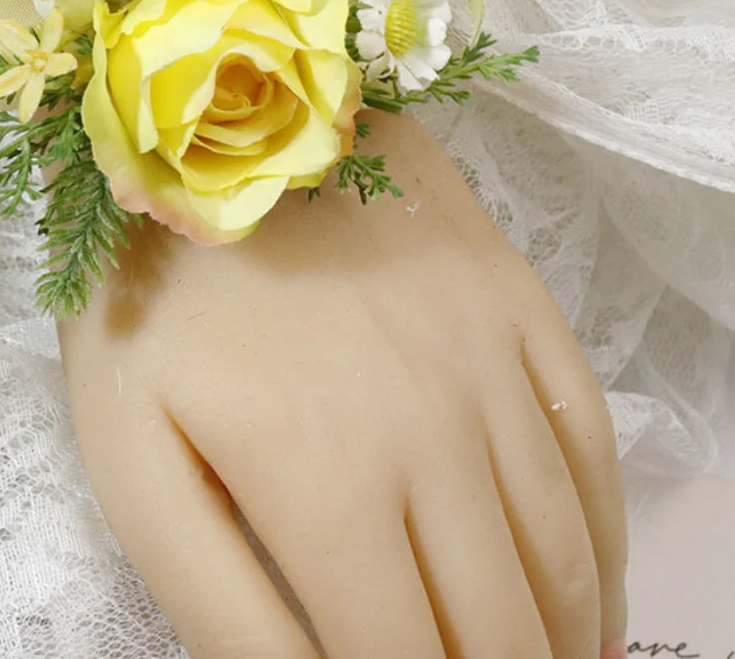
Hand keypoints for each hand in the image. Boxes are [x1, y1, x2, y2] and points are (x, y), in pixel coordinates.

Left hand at [60, 113, 627, 658]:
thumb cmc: (146, 289)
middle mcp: (427, 433)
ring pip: (554, 546)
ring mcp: (481, 358)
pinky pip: (589, 439)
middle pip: (494, 623)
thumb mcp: (128, 453)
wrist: (202, 126)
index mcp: (322, 484)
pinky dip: (606, 536)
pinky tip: (596, 586)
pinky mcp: (510, 298)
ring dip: (562, 638)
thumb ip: (216, 601)